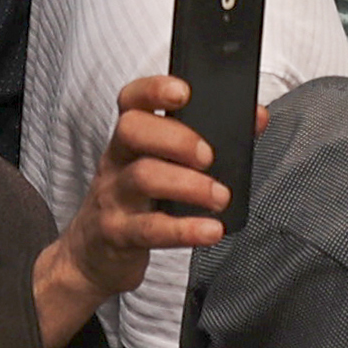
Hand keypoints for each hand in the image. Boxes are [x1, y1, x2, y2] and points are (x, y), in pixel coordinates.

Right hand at [50, 74, 230, 307]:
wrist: (91, 257)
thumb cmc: (137, 204)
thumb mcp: (162, 168)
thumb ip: (206, 141)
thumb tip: (256, 117)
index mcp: (130, 140)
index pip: (131, 101)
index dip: (154, 90)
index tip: (184, 92)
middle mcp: (117, 162)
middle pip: (133, 130)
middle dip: (177, 137)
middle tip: (209, 156)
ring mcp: (114, 198)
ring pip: (143, 177)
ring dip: (189, 185)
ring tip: (220, 196)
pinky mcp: (118, 235)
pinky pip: (149, 229)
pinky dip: (184, 229)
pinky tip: (210, 230)